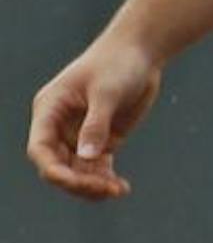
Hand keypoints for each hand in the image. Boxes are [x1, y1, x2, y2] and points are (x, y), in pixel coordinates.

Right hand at [26, 40, 162, 201]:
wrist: (142, 52)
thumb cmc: (118, 63)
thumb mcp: (107, 91)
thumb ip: (96, 123)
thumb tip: (87, 156)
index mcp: (50, 110)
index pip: (40, 148)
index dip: (52, 168)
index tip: (72, 181)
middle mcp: (59, 127)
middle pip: (58, 166)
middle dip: (77, 182)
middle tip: (104, 188)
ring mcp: (79, 136)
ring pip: (77, 172)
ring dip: (93, 185)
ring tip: (117, 190)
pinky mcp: (101, 140)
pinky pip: (97, 168)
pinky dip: (106, 180)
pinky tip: (121, 188)